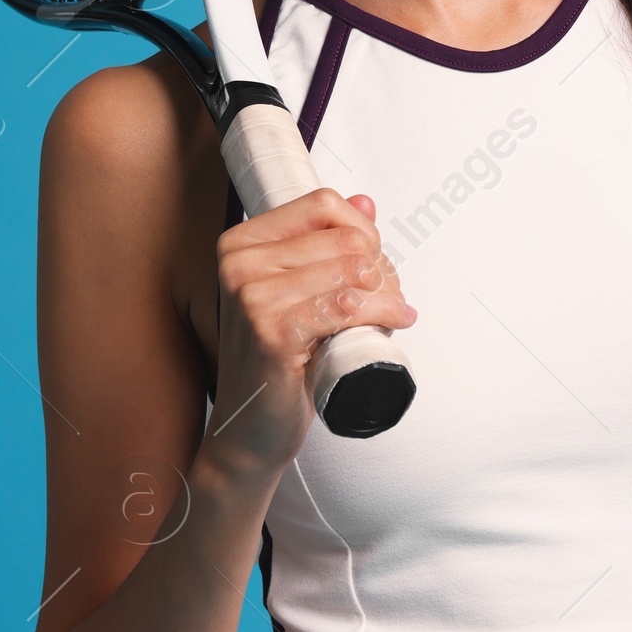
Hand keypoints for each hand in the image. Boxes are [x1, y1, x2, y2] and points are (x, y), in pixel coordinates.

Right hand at [207, 189, 414, 481]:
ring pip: (352, 271)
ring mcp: (251, 298)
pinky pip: (344, 307)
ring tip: (390, 315)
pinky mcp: (272, 333)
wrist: (251, 428)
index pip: (322, 204)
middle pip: (343, 238)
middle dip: (380, 267)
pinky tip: (392, 324)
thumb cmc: (274, 363)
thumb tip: (365, 203)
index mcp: (240, 244)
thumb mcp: (296, 294)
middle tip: (389, 298)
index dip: (362, 230)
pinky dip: (379, 314)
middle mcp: (239, 264)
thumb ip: (324, 243)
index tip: (374, 260)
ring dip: (386, 294)